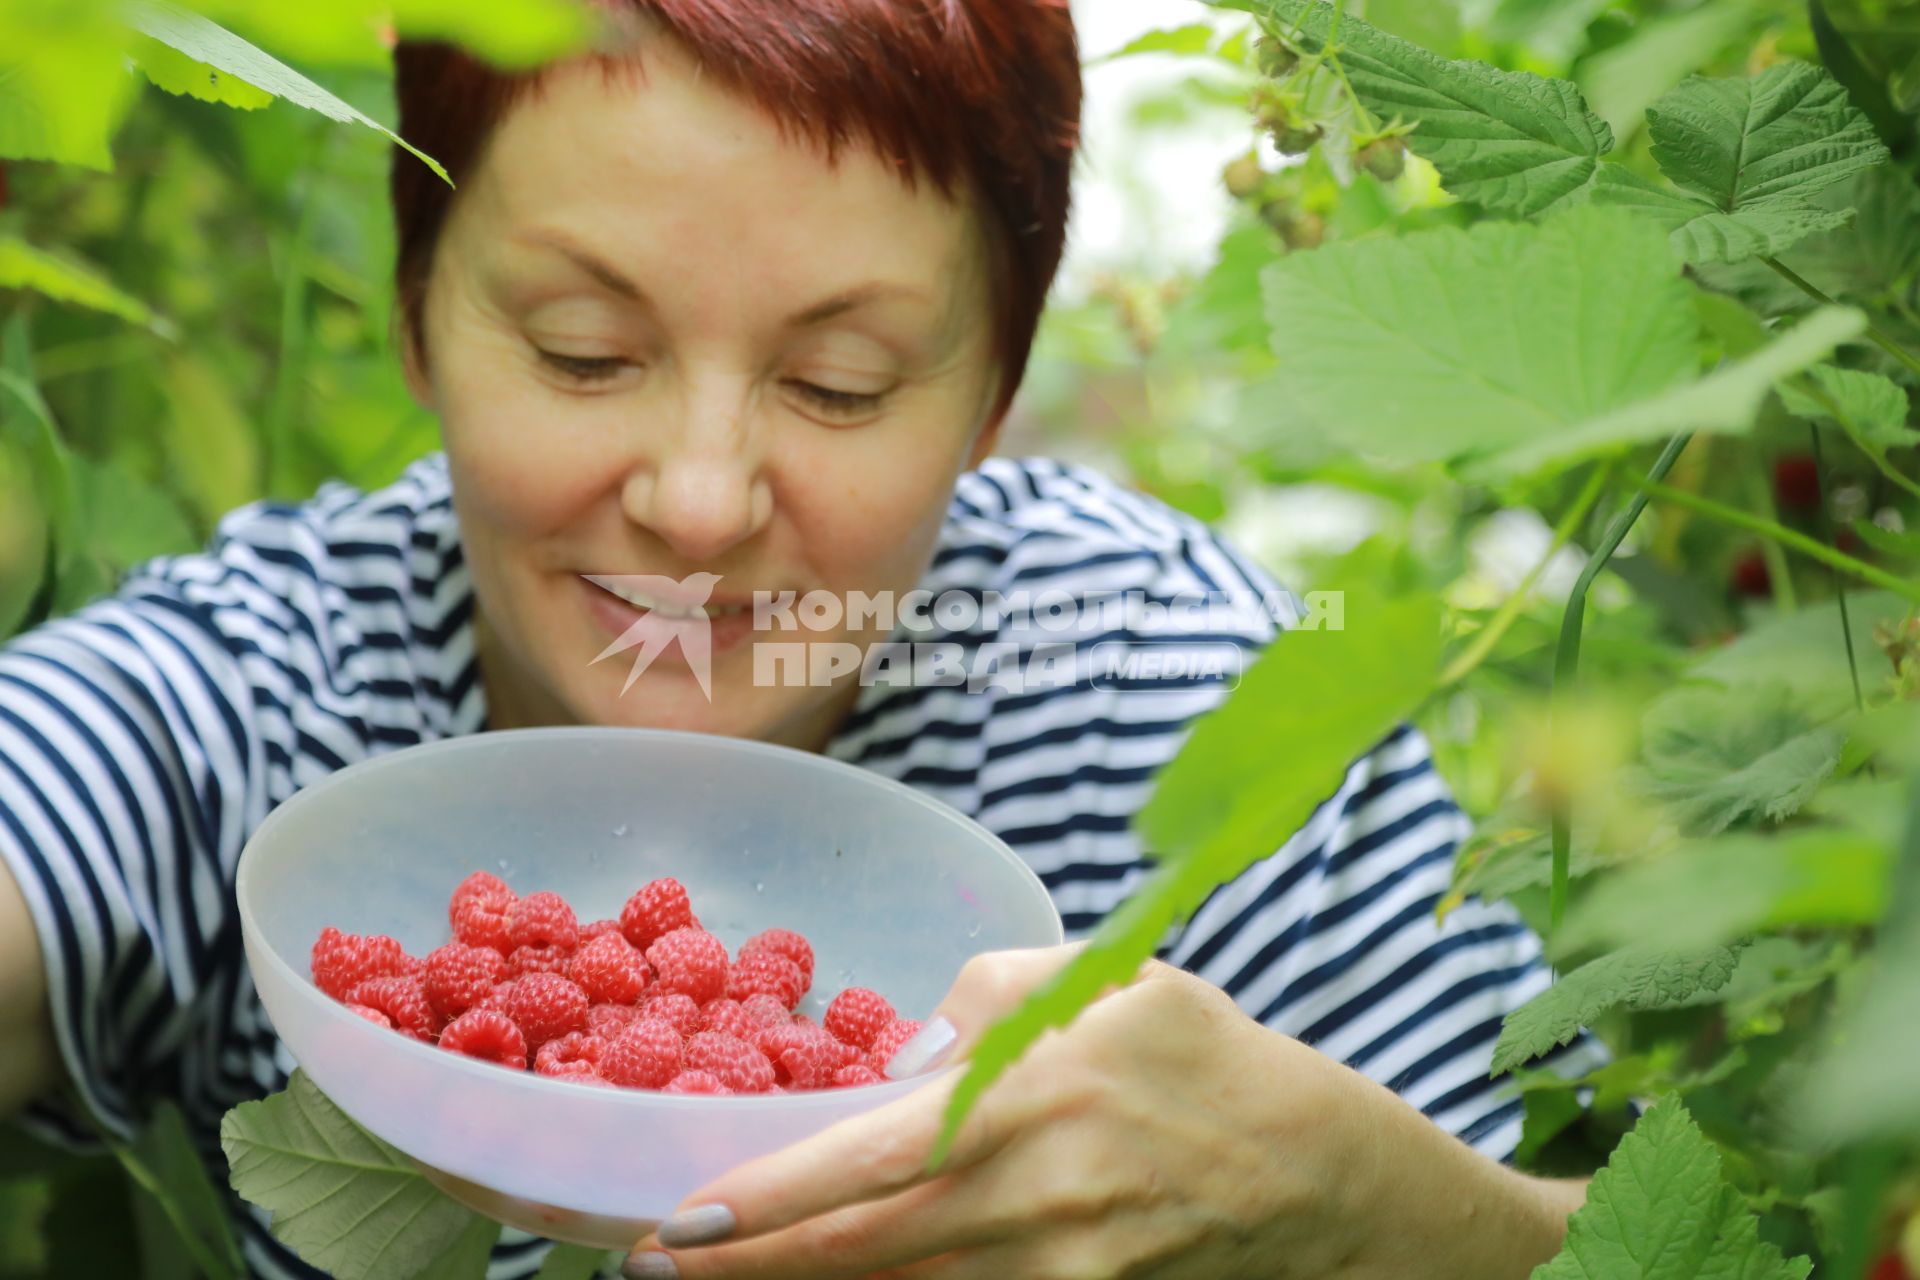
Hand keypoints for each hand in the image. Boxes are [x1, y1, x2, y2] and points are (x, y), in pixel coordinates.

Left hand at [621, 945, 1422, 1279]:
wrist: (1319, 1175)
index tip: (677, 1225)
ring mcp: (1058, 1272)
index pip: (864, 1160)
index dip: (762, 1203)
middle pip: (859, 1257)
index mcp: (1027, 1097)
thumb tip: (898, 1062)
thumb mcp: (1104, 980)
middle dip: (745, 1273)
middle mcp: (1031, 1199)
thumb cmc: (1202, 1059)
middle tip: (652, 1272)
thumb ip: (986, 995)